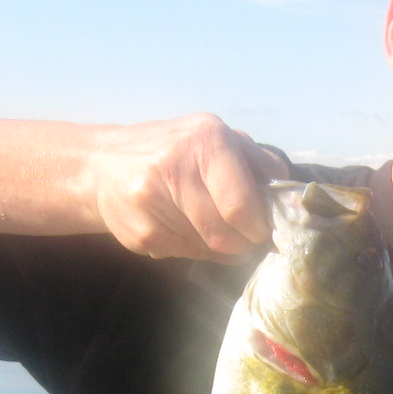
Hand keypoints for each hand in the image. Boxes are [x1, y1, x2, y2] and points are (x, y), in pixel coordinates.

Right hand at [87, 113, 289, 261]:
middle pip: (226, 235)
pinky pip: (186, 255)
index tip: (262, 229)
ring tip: (213, 227)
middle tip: (245, 237)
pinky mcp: (140, 235)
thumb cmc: (172, 150)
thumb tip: (289, 193)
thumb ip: (255, 161)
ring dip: (222, 248)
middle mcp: (173, 168)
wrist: (102, 165)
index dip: (258, 227)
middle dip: (244, 243)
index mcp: (204, 141)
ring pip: (208, 250)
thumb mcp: (214, 138)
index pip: (240, 206)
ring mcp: (151, 204)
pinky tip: (186, 228)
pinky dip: (197, 250)